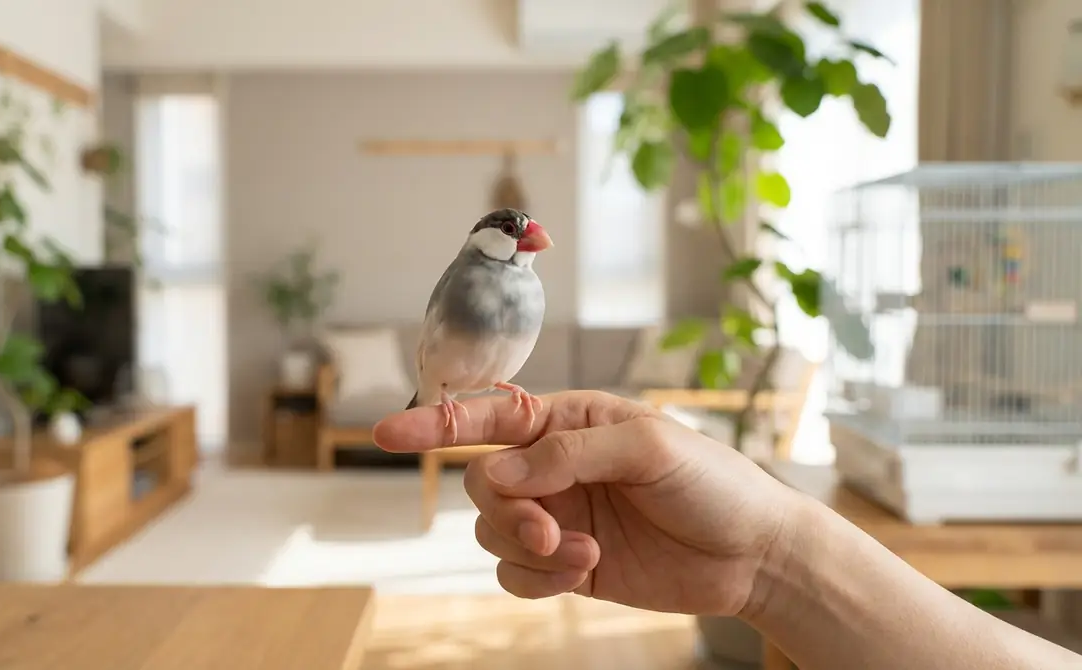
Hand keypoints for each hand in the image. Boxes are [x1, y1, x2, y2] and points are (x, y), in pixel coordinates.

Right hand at [372, 390, 798, 616]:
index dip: (435, 422)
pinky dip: (536, 578)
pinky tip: (581, 571)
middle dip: (505, 511)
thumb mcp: (647, 447)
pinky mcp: (567, 565)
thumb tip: (500, 473)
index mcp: (568, 421)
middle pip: (483, 484)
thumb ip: (568, 453)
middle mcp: (554, 467)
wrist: (752, 554)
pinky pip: (516, 574)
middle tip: (547, 531)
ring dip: (526, 547)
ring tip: (581, 553)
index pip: (488, 417)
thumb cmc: (711, 481)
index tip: (386, 433)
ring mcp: (558, 517)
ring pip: (493, 533)